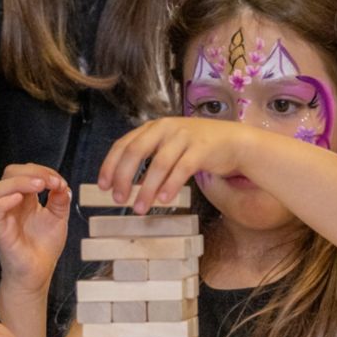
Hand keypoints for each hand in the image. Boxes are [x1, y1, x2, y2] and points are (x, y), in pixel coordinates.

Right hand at [0, 165, 69, 287]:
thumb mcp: (58, 218)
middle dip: (32, 172)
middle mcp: (12, 203)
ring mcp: (5, 216)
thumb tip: (62, 185)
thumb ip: (60, 200)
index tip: (60, 183)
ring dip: (19, 182)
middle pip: (10, 173)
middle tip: (51, 182)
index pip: (27, 172)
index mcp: (26, 199)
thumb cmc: (44, 247)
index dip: (43, 171)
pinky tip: (20, 199)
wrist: (38, 273)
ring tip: (39, 186)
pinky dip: (4, 202)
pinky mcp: (0, 230)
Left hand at [101, 117, 261, 211]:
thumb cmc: (197, 147)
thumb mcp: (169, 146)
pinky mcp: (201, 149)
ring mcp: (184, 137)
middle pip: (136, 151)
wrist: (233, 141)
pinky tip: (163, 200)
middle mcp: (165, 128)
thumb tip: (123, 183)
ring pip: (158, 164)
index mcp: (153, 127)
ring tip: (140, 208)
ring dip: (146, 189)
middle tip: (119, 199)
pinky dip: (170, 186)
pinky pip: (182, 169)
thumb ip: (149, 156)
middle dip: (124, 177)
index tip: (103, 186)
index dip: (110, 165)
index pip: (124, 144)